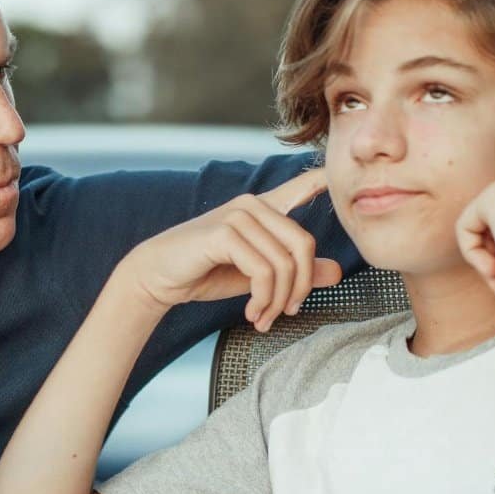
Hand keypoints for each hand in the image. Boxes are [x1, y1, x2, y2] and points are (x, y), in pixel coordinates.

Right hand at [118, 168, 341, 331]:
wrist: (157, 278)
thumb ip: (294, 272)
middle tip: (286, 313)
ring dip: (277, 301)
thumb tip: (336, 272)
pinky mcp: (224, 233)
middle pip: (303, 245)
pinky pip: (263, 271)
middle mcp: (252, 206)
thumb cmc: (205, 273)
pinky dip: (263, 299)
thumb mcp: (257, 276)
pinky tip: (252, 313)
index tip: (334, 174)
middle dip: (300, 287)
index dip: (320, 181)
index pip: (298, 188)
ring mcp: (238, 216)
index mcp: (262, 210)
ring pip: (284, 264)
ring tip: (263, 319)